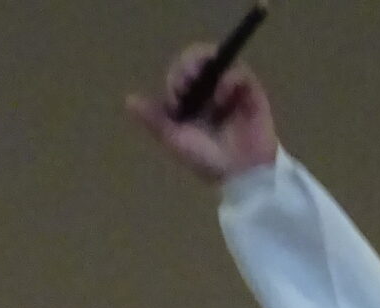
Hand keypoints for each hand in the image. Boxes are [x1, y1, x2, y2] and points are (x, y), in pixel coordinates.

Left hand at [127, 44, 278, 184]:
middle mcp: (211, 89)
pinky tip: (220, 97)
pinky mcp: (250, 91)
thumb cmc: (208, 161)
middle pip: (199, 59)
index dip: (176, 75)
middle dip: (188, 63)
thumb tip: (129, 101)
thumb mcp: (175, 140)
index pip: (182, 71)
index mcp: (193, 99)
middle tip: (185, 80)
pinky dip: (228, 79)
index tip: (174, 95)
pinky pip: (239, 72)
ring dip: (205, 64)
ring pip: (218, 59)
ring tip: (198, 80)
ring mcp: (231, 88)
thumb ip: (155, 121)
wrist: (240, 176)